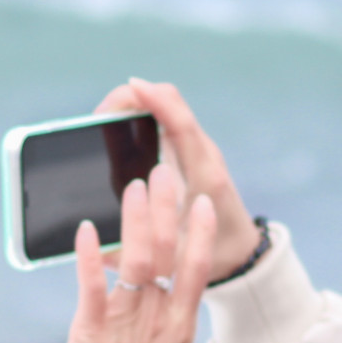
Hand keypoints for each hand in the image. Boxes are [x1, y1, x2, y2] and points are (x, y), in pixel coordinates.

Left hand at [63, 163, 217, 342]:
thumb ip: (165, 316)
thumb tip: (161, 286)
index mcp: (179, 322)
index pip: (196, 268)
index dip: (200, 233)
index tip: (202, 202)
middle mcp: (157, 315)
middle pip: (166, 252)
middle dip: (166, 209)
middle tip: (164, 173)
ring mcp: (127, 319)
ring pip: (134, 260)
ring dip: (134, 219)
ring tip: (133, 188)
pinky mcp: (92, 328)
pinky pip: (92, 286)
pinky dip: (89, 256)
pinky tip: (86, 229)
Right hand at [94, 78, 258, 279]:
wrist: (243, 255)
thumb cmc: (212, 255)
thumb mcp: (177, 256)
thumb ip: (144, 250)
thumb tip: (101, 250)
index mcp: (204, 174)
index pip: (181, 123)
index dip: (156, 100)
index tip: (131, 86)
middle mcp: (204, 154)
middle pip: (172, 103)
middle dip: (134, 98)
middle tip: (99, 117)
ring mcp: (200, 150)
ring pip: (169, 108)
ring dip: (138, 104)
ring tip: (103, 121)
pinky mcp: (193, 154)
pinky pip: (168, 121)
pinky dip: (144, 114)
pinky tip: (120, 128)